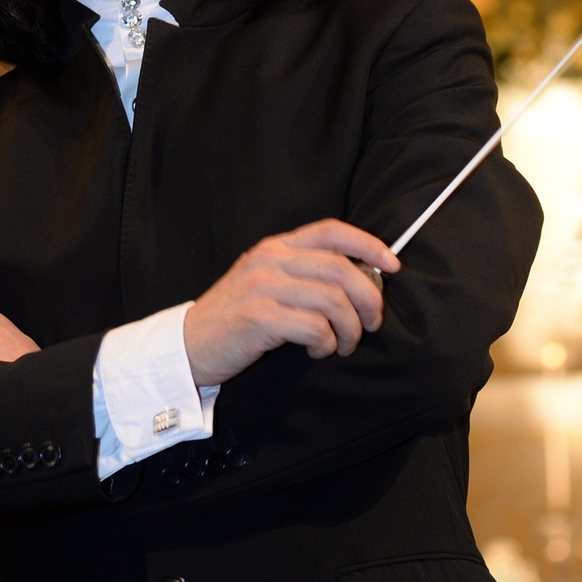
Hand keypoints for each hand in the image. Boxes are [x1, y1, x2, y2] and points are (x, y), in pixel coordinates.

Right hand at [183, 220, 399, 387]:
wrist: (188, 344)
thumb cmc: (236, 317)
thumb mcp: (266, 281)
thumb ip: (302, 273)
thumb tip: (360, 280)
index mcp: (276, 246)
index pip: (331, 231)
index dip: (368, 244)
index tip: (392, 266)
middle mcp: (270, 260)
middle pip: (341, 269)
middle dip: (369, 299)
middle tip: (372, 324)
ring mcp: (263, 287)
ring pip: (333, 300)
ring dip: (350, 329)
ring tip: (343, 344)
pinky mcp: (259, 317)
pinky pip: (315, 327)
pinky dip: (327, 344)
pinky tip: (319, 351)